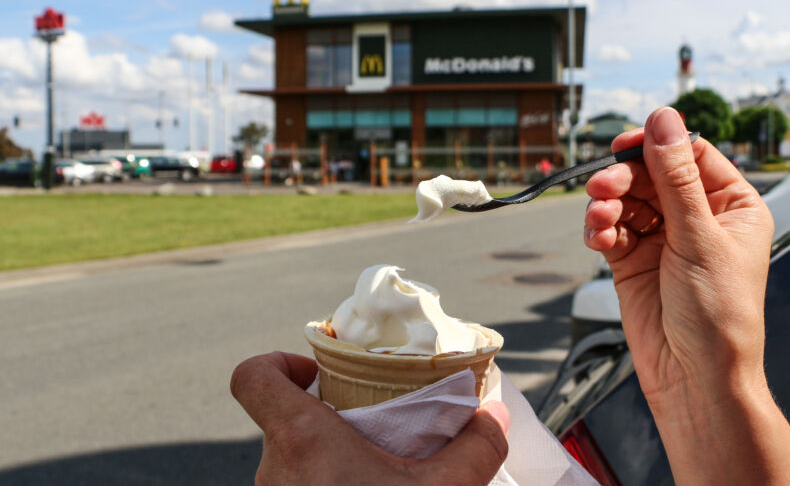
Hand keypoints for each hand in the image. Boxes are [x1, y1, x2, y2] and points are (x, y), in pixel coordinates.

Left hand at [230, 352, 509, 485]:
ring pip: (292, 461)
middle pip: (283, 420)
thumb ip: (474, 447)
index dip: (275, 362)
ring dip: (328, 458)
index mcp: (301, 442)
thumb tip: (494, 416)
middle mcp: (275, 472)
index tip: (316, 372)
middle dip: (328, 419)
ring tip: (373, 471)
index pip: (252, 378)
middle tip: (368, 427)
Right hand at [584, 106, 772, 404]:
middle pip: (650, 175)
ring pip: (625, 201)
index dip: (656, 145)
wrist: (692, 375)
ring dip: (607, 206)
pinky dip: (599, 230)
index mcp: (730, 206)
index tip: (625, 145)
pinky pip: (609, 230)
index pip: (689, 156)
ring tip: (599, 219)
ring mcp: (661, 239)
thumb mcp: (699, 237)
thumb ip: (675, 178)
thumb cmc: (717, 316)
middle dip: (623, 179)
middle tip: (602, 187)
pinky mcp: (632, 260)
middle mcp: (695, 219)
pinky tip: (598, 239)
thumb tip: (663, 122)